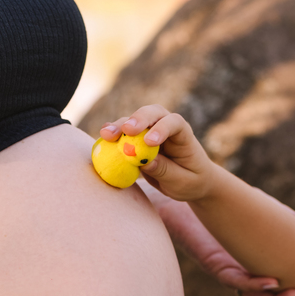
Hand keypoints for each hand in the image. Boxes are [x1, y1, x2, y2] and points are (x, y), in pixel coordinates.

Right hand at [98, 105, 217, 201]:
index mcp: (183, 135)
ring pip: (134, 122)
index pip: (174, 123)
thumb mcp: (182, 181)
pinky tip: (102, 139)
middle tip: (126, 130)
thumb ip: (165, 170)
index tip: (150, 142)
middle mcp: (166, 126)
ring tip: (106, 135)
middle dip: (138, 119)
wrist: (191, 181)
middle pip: (152, 113)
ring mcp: (151, 131)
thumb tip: (144, 162)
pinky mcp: (137, 140)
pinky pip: (124, 135)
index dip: (162, 128)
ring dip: (119, 126)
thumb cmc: (192, 181)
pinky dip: (113, 136)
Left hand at [137, 171, 294, 295]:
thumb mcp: (262, 208)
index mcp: (260, 265)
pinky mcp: (215, 265)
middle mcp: (246, 274)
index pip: (287, 290)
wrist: (186, 198)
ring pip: (255, 295)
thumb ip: (287, 218)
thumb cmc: (222, 203)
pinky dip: (253, 283)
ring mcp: (231, 272)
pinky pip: (235, 279)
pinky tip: (271, 281)